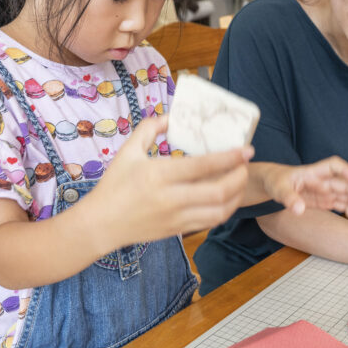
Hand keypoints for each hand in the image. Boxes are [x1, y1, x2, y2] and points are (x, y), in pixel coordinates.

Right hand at [95, 115, 251, 245]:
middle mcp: (171, 199)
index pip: (204, 165)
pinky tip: (226, 197)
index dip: (230, 157)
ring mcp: (176, 218)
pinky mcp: (178, 230)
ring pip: (220, 211)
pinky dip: (224, 210)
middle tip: (245, 165)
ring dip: (236, 196)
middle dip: (240, 177)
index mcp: (159, 175)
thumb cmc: (114, 185)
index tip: (247, 150)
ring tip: (239, 181)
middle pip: (219, 191)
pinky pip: (210, 222)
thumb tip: (172, 116)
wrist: (101, 224)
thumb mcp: (128, 151)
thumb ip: (150, 128)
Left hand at [260, 157, 347, 227]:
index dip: (345, 170)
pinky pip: (344, 206)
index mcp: (313, 172)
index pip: (334, 165)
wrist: (274, 185)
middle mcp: (324, 180)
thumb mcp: (278, 189)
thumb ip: (289, 198)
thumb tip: (298, 210)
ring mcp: (327, 190)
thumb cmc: (276, 182)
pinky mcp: (327, 200)